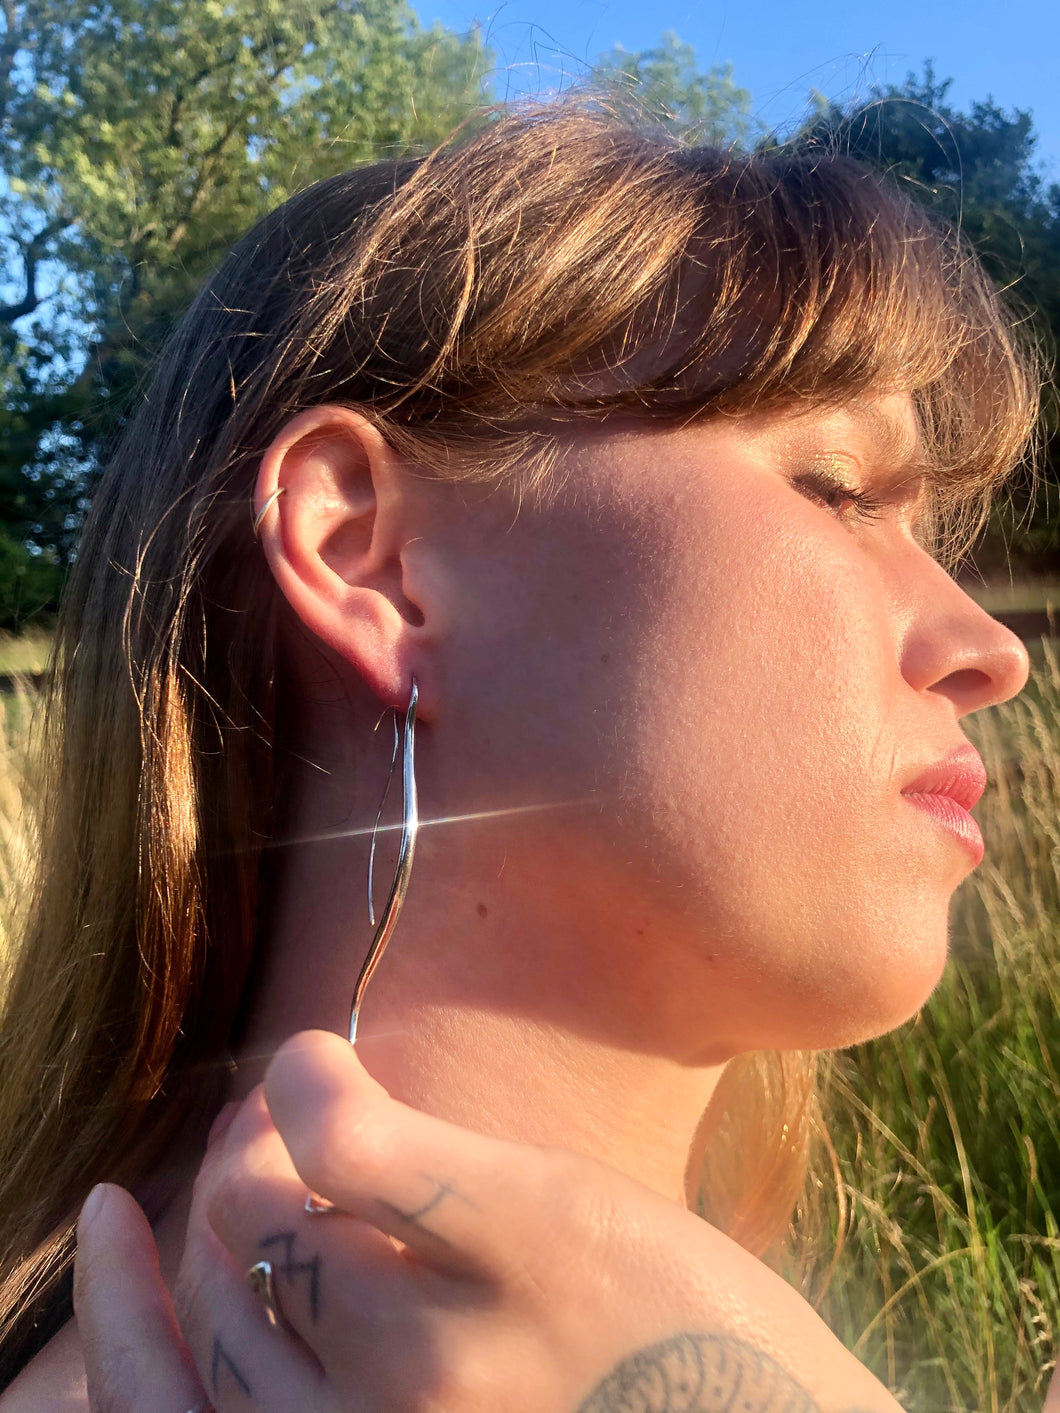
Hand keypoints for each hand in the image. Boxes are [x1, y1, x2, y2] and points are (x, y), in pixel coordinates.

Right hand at [76, 1030, 901, 1411]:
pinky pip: (357, 1151)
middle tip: (248, 1143)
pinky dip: (312, 1091)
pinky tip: (319, 1055)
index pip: (171, 1402)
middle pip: (227, 1299)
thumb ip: (383, 1382)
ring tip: (295, 1101)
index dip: (123, 1308)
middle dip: (215, 1204)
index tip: (120, 1222)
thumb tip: (299, 1266)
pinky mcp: (538, 1246)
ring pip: (273, 1222)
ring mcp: (452, 1356)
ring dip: (258, 1140)